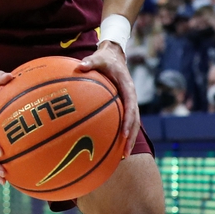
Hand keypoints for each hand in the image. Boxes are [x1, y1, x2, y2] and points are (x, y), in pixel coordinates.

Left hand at [78, 41, 139, 157]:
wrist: (114, 56)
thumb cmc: (105, 59)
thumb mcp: (99, 58)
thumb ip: (90, 62)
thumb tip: (80, 65)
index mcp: (128, 89)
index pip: (131, 107)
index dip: (129, 122)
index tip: (124, 135)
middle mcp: (130, 98)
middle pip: (134, 122)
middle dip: (131, 139)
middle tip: (124, 154)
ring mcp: (127, 103)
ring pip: (131, 125)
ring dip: (128, 140)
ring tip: (121, 157)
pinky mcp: (122, 106)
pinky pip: (122, 121)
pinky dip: (119, 134)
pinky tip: (110, 146)